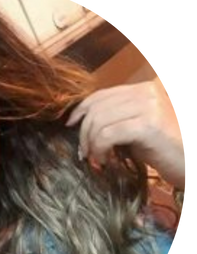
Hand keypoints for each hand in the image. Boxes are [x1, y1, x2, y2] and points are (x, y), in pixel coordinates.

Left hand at [65, 81, 187, 188]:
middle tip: (84, 152)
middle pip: (96, 108)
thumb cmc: (167, 150)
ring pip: (99, 121)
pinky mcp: (148, 125)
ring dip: (90, 143)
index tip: (70, 125)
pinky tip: (105, 161)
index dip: (81, 109)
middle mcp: (145, 93)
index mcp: (142, 90)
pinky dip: (100, 149)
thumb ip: (116, 120)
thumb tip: (85, 125)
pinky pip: (108, 134)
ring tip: (96, 159)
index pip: (101, 95)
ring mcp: (148, 107)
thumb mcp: (137, 130)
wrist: (193, 164)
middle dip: (84, 132)